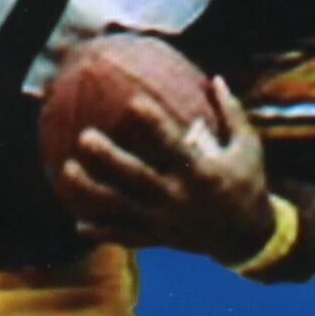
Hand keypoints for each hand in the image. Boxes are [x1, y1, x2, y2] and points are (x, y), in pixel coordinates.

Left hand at [57, 77, 280, 259]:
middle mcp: (179, 198)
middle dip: (110, 159)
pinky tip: (78, 223)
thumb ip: (231, 113)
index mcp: (201, 173)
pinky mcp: (160, 238)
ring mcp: (166, 221)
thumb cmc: (247, 183)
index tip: (131, 101)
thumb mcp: (247, 148)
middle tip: (85, 138)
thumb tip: (215, 77)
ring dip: (92, 191)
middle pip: (137, 177)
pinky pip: (127, 236)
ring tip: (65, 171)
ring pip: (122, 207)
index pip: (173, 145)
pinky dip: (103, 232)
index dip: (153, 125)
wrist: (249, 238)